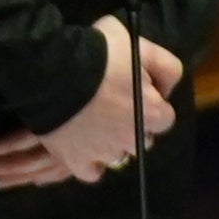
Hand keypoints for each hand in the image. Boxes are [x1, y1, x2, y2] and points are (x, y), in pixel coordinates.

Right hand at [0, 14, 186, 187]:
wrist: (51, 69)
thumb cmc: (98, 54)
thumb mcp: (141, 46)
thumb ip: (165, 67)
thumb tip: (167, 88)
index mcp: (154, 114)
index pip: (165, 117)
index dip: (150, 103)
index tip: (133, 92)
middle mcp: (135, 140)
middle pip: (142, 140)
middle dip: (131, 127)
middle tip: (110, 107)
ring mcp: (105, 153)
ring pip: (117, 156)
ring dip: (110, 144)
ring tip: (92, 125)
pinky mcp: (76, 160)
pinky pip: (91, 172)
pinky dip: (89, 163)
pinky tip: (83, 150)